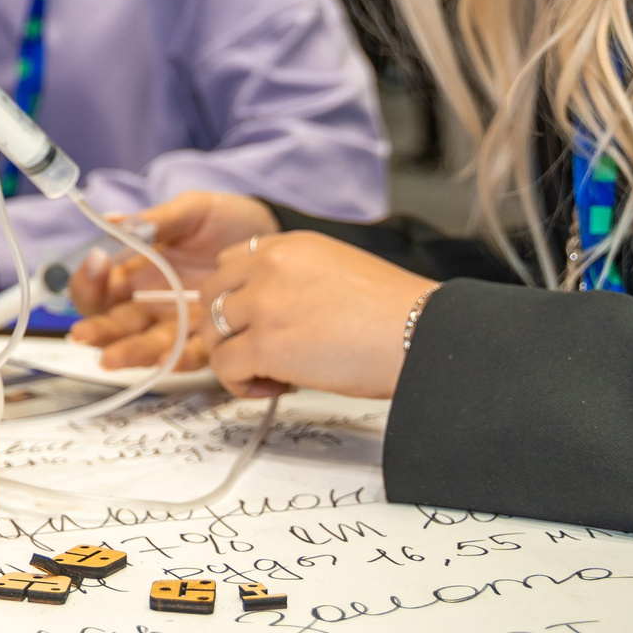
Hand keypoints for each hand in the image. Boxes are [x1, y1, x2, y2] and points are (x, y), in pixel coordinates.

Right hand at [67, 191, 278, 372]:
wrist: (277, 235)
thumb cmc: (231, 220)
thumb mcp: (192, 211)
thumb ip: (156, 221)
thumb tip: (109, 221)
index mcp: (140, 271)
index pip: (102, 288)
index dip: (89, 282)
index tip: (96, 264)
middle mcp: (154, 303)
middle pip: (116, 323)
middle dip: (98, 330)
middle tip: (83, 334)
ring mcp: (182, 323)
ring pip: (147, 345)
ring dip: (129, 353)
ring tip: (113, 357)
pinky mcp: (213, 339)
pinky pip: (193, 355)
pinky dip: (179, 360)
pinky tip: (168, 360)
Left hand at [195, 231, 435, 399]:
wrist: (422, 334)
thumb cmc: (394, 312)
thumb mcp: (337, 268)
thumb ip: (296, 277)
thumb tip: (276, 310)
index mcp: (287, 245)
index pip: (229, 264)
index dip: (237, 298)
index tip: (258, 321)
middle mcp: (269, 267)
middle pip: (210, 296)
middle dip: (227, 328)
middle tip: (258, 351)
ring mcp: (263, 304)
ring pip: (211, 332)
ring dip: (232, 357)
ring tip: (269, 373)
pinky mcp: (266, 345)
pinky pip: (224, 366)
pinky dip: (240, 384)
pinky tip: (273, 387)